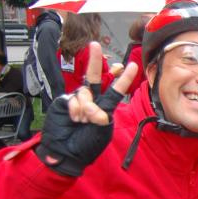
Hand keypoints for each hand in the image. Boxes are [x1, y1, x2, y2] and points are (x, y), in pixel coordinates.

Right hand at [36, 42, 137, 176]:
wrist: (65, 153)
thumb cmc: (87, 145)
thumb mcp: (102, 130)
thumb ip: (101, 116)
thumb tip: (94, 108)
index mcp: (105, 107)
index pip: (116, 90)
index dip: (123, 78)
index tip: (132, 65)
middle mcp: (92, 100)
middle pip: (94, 77)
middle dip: (95, 61)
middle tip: (95, 45)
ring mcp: (78, 100)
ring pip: (85, 92)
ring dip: (86, 108)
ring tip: (82, 121)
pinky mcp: (65, 102)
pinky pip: (73, 99)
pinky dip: (76, 110)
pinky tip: (74, 119)